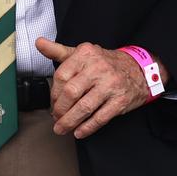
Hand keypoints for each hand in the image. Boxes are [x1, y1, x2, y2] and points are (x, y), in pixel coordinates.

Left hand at [35, 38, 162, 138]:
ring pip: (84, 107)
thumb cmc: (105, 63)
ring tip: (62, 128)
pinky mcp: (120, 100)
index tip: (52, 103)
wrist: (138, 70)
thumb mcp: (82, 53)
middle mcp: (98, 68)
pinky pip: (100, 117)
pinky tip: (79, 132)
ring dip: (70, 122)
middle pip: (71, 93)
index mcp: (86, 55)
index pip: (61, 76)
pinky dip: (87, 127)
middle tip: (56, 118)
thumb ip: (58, 51)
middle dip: (60, 110)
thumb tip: (39, 43)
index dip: (53, 93)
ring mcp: (110, 85)